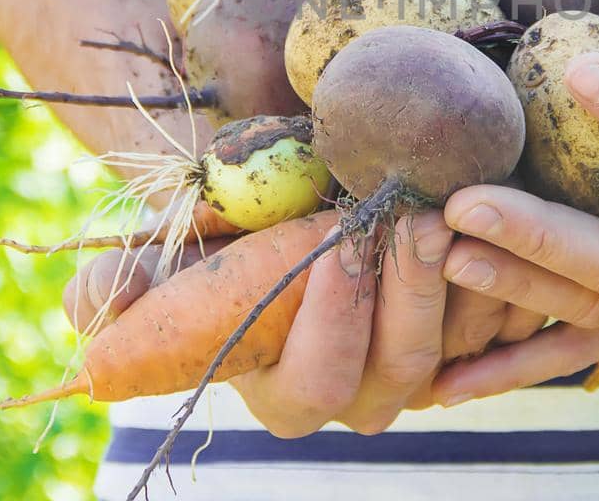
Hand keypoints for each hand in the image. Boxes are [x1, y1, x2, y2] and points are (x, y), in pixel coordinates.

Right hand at [64, 207, 544, 434]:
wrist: (283, 201)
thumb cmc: (220, 229)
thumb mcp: (165, 247)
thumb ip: (119, 283)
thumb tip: (100, 311)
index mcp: (284, 393)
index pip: (317, 378)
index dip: (330, 318)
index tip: (331, 241)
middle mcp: (356, 397)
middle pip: (395, 371)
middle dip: (405, 294)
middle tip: (408, 219)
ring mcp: (417, 372)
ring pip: (451, 349)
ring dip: (456, 282)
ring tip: (445, 211)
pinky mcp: (465, 339)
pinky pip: (496, 324)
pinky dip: (498, 278)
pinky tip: (490, 223)